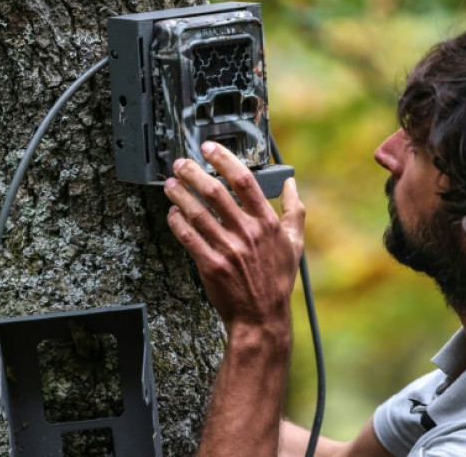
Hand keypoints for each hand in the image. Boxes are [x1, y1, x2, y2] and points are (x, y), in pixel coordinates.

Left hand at [164, 141, 304, 334]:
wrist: (262, 317)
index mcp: (267, 223)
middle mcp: (247, 233)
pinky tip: (173, 213)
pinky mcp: (211, 265)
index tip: (210, 149)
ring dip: (180, 194)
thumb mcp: (295, 244)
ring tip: (170, 184)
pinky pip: (188, 238)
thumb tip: (292, 185)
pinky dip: (177, 222)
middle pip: (215, 192)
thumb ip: (295, 211)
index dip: (224, 160)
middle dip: (193, 173)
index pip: (244, 181)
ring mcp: (228, 249)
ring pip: (197, 213)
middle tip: (181, 164)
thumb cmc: (277, 281)